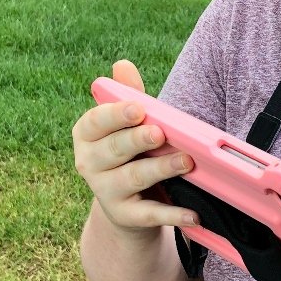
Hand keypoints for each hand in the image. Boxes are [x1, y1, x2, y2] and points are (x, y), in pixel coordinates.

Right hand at [72, 60, 197, 235]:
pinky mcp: (124, 216)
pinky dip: (172, 214)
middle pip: (115, 149)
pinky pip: (149, 214)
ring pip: (133, 178)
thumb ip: (127, 95)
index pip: (96, 121)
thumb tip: (122, 64)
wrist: (125, 202)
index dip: (116, 115)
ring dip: (161, 169)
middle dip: (138, 140)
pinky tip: (193, 213)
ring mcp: (105, 191)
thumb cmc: (129, 150)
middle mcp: (89, 162)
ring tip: (186, 162)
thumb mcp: (126, 123)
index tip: (138, 109)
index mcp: (87, 134)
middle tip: (161, 133)